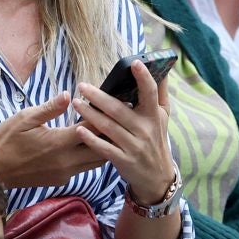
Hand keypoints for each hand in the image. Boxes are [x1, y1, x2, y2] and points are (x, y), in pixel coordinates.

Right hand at [0, 95, 104, 189]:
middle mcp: (67, 161)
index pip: (92, 129)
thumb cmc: (6, 140)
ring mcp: (65, 173)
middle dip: (109, 135)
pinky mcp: (60, 180)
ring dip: (101, 147)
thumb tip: (68, 95)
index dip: (102, 116)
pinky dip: (89, 156)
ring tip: (104, 132)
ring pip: (95, 162)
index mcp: (59, 143)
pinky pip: (83, 169)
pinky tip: (85, 144)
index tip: (111, 105)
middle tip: (113, 120)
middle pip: (102, 150)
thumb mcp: (25, 118)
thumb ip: (50, 108)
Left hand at [74, 63, 175, 205]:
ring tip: (76, 103)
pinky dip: (92, 139)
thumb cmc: (156, 138)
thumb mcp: (163, 116)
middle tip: (82, 86)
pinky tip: (79, 129)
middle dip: (99, 97)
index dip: (143, 77)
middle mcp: (144, 129)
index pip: (150, 93)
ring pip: (108, 127)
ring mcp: (134, 146)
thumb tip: (162, 69)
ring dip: (90, 114)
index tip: (134, 62)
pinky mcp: (123, 160)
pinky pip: (105, 148)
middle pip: (119, 109)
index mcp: (153, 115)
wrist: (157, 175)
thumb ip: (161, 92)